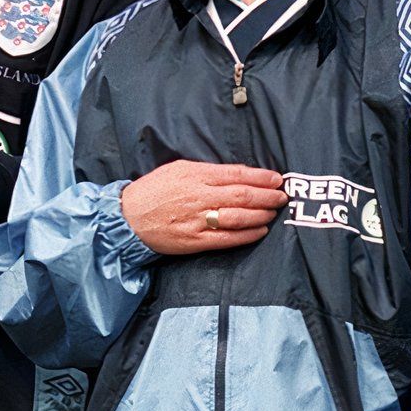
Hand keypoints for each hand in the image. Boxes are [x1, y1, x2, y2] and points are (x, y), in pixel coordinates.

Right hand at [120, 160, 286, 254]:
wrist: (128, 218)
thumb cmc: (153, 191)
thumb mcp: (178, 169)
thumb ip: (207, 171)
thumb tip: (237, 174)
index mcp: (195, 175)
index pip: (236, 174)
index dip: (261, 177)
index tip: (276, 179)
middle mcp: (198, 196)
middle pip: (242, 195)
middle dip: (267, 196)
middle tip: (282, 196)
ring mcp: (197, 220)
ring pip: (238, 217)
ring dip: (261, 215)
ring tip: (273, 212)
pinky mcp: (195, 241)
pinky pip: (227, 239)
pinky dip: (247, 235)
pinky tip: (260, 231)